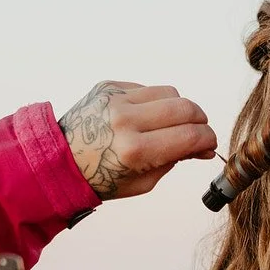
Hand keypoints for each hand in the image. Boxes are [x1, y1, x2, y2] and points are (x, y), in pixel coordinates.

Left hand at [59, 82, 216, 199]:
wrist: (59, 160)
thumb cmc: (102, 177)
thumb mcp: (143, 182)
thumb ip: (175, 161)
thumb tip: (202, 146)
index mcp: (134, 151)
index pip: (189, 136)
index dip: (207, 139)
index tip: (209, 144)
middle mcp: (125, 121)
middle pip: (185, 108)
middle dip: (200, 120)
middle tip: (199, 131)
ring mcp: (115, 99)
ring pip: (169, 92)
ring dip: (179, 108)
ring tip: (172, 124)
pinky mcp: (108, 86)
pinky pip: (145, 88)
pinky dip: (154, 101)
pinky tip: (145, 117)